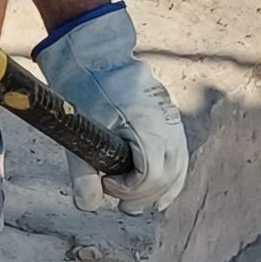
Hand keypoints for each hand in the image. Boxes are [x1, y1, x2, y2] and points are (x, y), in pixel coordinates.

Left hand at [33, 3, 187, 213]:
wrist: (98, 56)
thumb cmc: (86, 89)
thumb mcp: (80, 130)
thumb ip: (83, 171)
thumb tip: (90, 205)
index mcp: (146, 124)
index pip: (150, 175)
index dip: (129, 190)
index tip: (107, 183)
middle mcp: (167, 124)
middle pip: (167, 177)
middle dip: (142, 196)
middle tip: (118, 202)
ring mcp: (173, 121)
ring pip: (178, 170)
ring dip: (158, 191)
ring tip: (134, 204)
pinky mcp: (172, 121)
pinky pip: (180, 157)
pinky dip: (170, 178)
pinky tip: (158, 195)